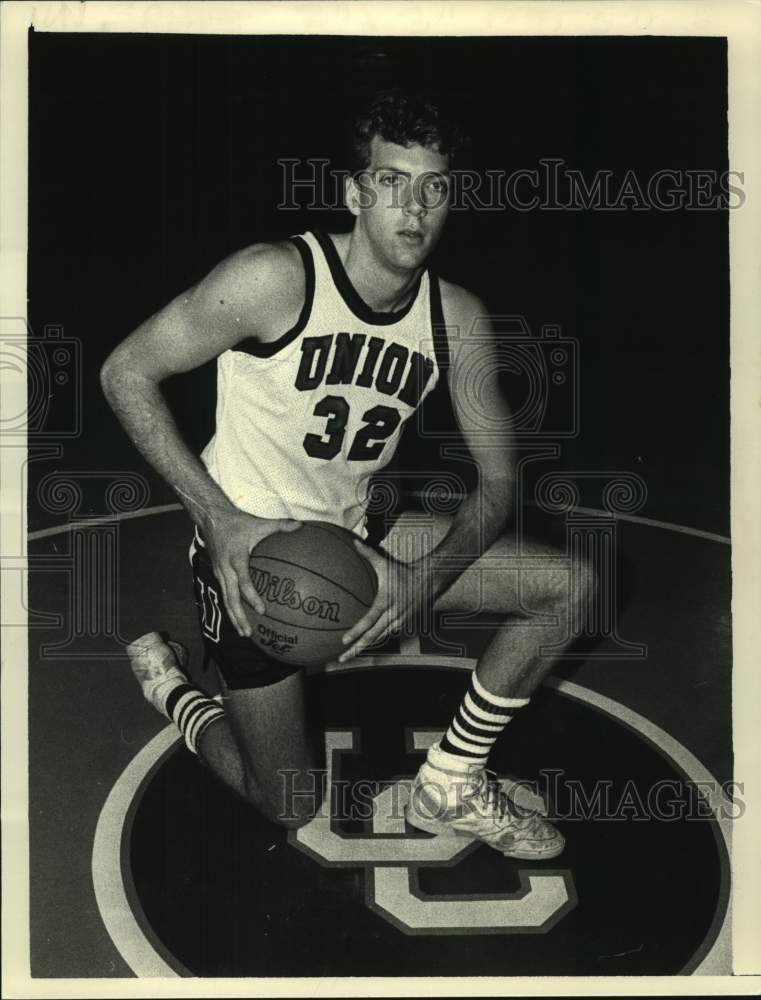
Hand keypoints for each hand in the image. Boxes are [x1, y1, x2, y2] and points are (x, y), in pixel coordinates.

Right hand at [203, 509, 301, 637]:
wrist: (211, 519)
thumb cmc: (238, 522)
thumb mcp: (259, 523)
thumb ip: (281, 526)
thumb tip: (301, 527)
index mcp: (236, 559)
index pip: (243, 582)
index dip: (252, 597)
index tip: (262, 610)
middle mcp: (225, 569)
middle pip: (230, 599)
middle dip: (239, 617)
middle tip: (249, 633)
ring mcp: (220, 573)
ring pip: (226, 600)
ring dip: (234, 617)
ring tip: (244, 633)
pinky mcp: (218, 574)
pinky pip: (225, 594)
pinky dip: (232, 607)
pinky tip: (241, 617)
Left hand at [338, 539, 429, 661]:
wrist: (428, 579)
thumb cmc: (404, 571)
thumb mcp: (385, 563)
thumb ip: (368, 554)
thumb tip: (354, 542)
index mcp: (385, 602)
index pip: (368, 621)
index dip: (356, 632)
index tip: (344, 641)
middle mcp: (392, 615)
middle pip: (372, 637)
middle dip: (356, 649)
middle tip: (342, 658)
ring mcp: (399, 621)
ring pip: (380, 638)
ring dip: (366, 646)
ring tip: (351, 654)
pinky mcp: (404, 622)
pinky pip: (387, 634)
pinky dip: (377, 640)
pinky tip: (367, 645)